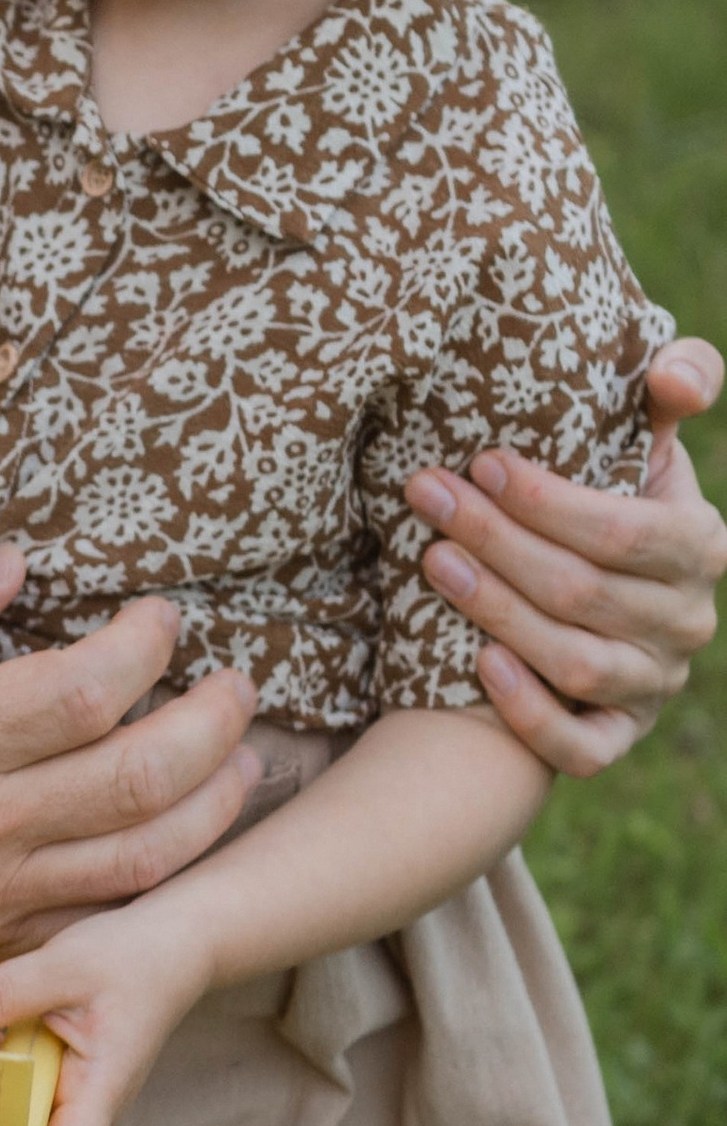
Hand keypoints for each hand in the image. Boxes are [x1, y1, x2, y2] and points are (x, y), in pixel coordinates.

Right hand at [0, 554, 259, 1025]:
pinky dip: (161, 881)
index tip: (160, 619)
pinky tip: (181, 843)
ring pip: (147, 858)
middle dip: (214, 721)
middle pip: (145, 775)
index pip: (85, 688)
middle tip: (237, 685)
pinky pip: (104, 920)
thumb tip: (4, 564)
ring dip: (216, 805)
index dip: (144, 645)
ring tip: (244, 760)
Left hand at [0, 898, 206, 1125]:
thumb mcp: (61, 965)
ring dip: (0, 1078)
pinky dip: (11, 1058)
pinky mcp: (72, 1064)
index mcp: (102, 1087)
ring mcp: (83, 1083)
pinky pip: (31, 1077)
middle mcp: (93, 1097)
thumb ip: (3, 994)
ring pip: (28, 1107)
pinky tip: (7, 1025)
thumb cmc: (133, 954)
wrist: (177, 939)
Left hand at [406, 339, 723, 778]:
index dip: (552, 501)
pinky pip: (581, 749)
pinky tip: (478, 665)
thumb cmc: (610, 498)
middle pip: (584, 592)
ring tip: (432, 561)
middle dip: (498, 540)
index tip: (483, 461)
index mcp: (699, 546)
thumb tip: (675, 376)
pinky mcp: (616, 738)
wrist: (594, 594)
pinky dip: (530, 713)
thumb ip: (672, 385)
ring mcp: (652, 686)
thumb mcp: (646, 439)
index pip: (625, 531)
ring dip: (497, 612)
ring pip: (576, 665)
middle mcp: (686, 622)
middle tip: (427, 494)